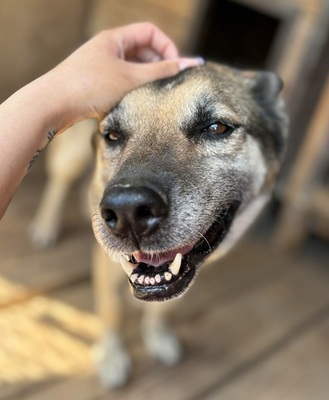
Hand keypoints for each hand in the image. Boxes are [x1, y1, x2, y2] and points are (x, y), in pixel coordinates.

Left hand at [49, 22, 202, 125]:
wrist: (51, 105)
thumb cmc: (89, 87)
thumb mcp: (131, 78)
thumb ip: (162, 71)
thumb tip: (192, 64)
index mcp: (115, 39)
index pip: (150, 33)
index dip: (167, 47)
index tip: (174, 68)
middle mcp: (107, 49)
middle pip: (142, 50)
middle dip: (157, 66)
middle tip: (166, 85)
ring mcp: (100, 67)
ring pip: (132, 69)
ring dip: (145, 81)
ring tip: (150, 97)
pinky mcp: (95, 84)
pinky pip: (121, 83)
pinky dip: (131, 91)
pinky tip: (132, 105)